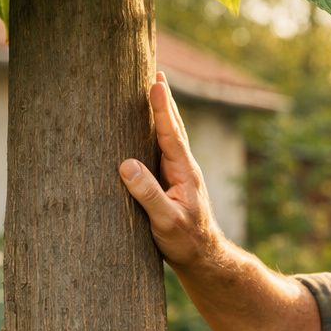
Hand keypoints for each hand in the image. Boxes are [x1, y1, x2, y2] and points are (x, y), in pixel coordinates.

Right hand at [119, 72, 223, 269]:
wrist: (203, 257)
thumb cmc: (185, 242)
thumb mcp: (165, 221)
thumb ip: (149, 194)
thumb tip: (127, 165)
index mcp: (184, 173)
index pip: (171, 134)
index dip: (162, 109)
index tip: (156, 83)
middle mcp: (184, 168)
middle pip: (173, 127)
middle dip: (165, 101)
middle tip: (157, 72)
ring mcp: (180, 174)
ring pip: (170, 137)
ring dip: (163, 113)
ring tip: (155, 89)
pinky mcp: (173, 183)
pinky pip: (163, 150)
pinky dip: (157, 132)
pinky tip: (149, 129)